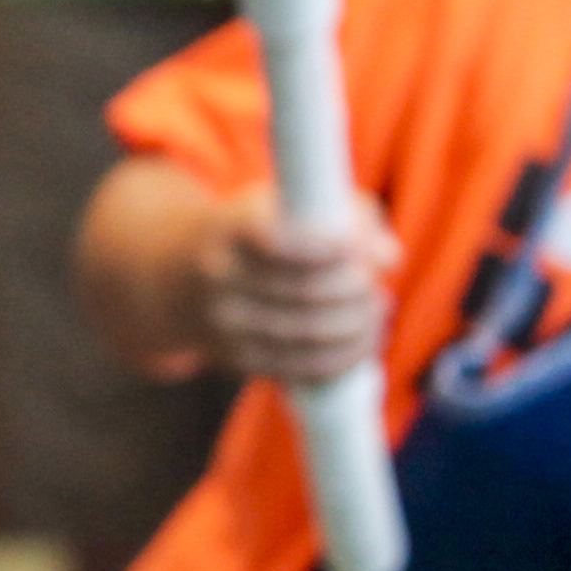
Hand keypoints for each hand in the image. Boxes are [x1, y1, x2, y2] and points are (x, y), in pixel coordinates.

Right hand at [192, 181, 396, 389]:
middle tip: (375, 283)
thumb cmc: (258, 230)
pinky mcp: (237, 359)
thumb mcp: (290, 204)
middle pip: (304, 291)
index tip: (352, 246)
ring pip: (308, 333)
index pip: (274, 240)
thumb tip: (389, 257)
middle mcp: (218, 278)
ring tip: (377, 309)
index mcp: (228, 229)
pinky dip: (342, 357)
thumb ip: (348, 216)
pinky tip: (364, 342)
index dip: (323, 247)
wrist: (182, 276)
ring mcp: (224, 324)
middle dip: (355, 289)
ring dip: (358, 325)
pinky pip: (300, 367)